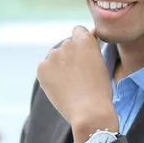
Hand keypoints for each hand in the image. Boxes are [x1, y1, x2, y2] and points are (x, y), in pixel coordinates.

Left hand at [37, 26, 118, 142]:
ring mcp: (53, 56)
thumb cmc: (100, 90)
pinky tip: (61, 87)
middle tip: (79, 76)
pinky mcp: (42, 68)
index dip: (81, 42)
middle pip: (66, 46)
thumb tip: (91, 32)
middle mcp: (68, 44)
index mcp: (85, 41)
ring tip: (70, 85)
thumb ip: (92, 47)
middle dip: (70, 57)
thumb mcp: (101, 63)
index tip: (83, 55)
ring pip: (55, 58)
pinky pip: (45, 68)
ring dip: (60, 66)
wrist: (89, 111)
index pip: (78, 30)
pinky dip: (50, 76)